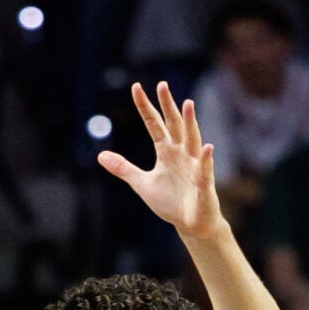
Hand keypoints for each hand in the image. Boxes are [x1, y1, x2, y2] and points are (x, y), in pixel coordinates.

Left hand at [97, 81, 224, 242]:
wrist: (191, 223)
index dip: (145, 107)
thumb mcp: (142, 183)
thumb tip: (100, 155)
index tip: (136, 87)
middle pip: (174, 125)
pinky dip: (206, 159)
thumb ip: (124, 168)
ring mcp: (194, 166)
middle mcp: (181, 153)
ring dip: (190, 123)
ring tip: (188, 104)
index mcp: (166, 151)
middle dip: (168, 106)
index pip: (154, 124)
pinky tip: (207, 148)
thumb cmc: (170, 201)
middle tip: (162, 85)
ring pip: (192, 140)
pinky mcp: (204, 183)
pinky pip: (205, 170)